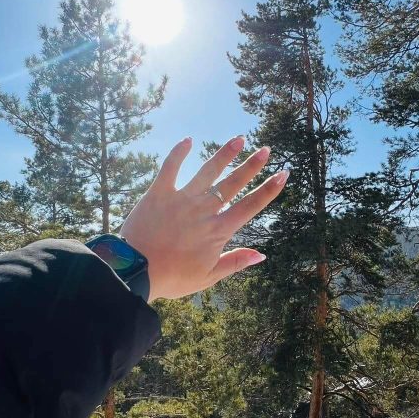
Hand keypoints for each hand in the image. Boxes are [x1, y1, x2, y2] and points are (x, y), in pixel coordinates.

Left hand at [120, 135, 287, 300]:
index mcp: (218, 231)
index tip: (283, 174)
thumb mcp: (208, 277)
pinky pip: (170, 167)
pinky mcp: (159, 193)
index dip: (269, 190)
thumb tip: (262, 255)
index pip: (250, 206)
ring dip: (225, 154)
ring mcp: (182, 199)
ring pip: (208, 171)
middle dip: (252, 166)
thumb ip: (235, 262)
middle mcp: (204, 210)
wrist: (135, 272)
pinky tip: (188, 140)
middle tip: (266, 149)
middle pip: (233, 183)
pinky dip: (179, 153)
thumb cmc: (172, 278)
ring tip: (239, 139)